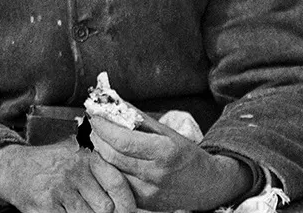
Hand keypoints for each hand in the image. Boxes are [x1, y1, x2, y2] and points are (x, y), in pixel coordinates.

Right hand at [0, 139, 136, 212]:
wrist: (14, 169)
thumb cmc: (53, 167)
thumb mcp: (76, 159)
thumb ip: (101, 173)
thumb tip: (131, 204)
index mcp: (86, 157)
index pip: (118, 183)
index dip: (128, 204)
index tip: (127, 212)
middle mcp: (74, 170)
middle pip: (106, 208)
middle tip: (93, 207)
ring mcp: (60, 188)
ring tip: (75, 207)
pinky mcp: (47, 205)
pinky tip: (63, 210)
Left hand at [88, 114, 251, 211]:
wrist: (207, 186)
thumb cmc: (185, 154)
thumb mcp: (166, 131)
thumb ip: (138, 117)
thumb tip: (112, 100)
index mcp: (164, 152)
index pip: (122, 141)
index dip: (104, 127)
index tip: (95, 116)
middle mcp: (156, 174)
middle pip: (113, 156)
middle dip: (98, 138)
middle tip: (95, 125)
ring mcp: (150, 192)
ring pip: (112, 171)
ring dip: (101, 153)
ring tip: (101, 139)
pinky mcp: (145, 203)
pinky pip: (118, 184)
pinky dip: (110, 170)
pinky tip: (111, 158)